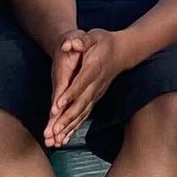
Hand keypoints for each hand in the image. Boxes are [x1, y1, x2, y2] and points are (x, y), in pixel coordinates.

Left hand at [45, 28, 125, 145]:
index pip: (80, 83)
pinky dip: (74, 128)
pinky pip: (84, 115)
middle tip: (54, 130)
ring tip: (56, 140)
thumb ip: (82, 40)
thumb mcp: (94, 36)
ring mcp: (96, 93)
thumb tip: (70, 43)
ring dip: (69, 127)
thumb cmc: (105, 41)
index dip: (70, 94)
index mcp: (94, 68)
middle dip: (67, 118)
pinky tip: (64, 139)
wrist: (122, 52)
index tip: (58, 106)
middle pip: (81, 104)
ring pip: (82, 113)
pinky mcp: (95, 99)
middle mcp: (96, 84)